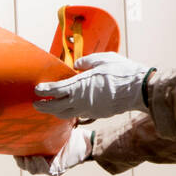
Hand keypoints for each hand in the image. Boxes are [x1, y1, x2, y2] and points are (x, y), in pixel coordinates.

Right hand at [16, 127, 95, 175]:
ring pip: (32, 169)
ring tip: (28, 156)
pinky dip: (39, 165)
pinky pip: (43, 170)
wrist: (87, 143)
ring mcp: (49, 168)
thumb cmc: (72, 136)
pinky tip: (37, 158)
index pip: (23, 157)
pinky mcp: (56, 170)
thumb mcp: (55, 131)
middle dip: (20, 160)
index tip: (12, 147)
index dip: (16, 154)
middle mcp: (43, 163)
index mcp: (40, 154)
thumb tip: (36, 109)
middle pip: (25, 165)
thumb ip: (44, 127)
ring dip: (29, 163)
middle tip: (18, 153)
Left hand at [32, 52, 152, 119]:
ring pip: (65, 115)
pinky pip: (78, 115)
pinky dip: (69, 113)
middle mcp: (81, 101)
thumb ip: (87, 62)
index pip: (56, 90)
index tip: (36, 89)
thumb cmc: (122, 72)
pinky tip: (69, 109)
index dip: (44, 90)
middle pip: (55, 107)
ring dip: (55, 112)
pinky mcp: (95, 115)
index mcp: (80, 86)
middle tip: (36, 104)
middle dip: (43, 106)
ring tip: (50, 107)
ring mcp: (88, 110)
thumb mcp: (104, 60)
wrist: (139, 90)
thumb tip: (76, 66)